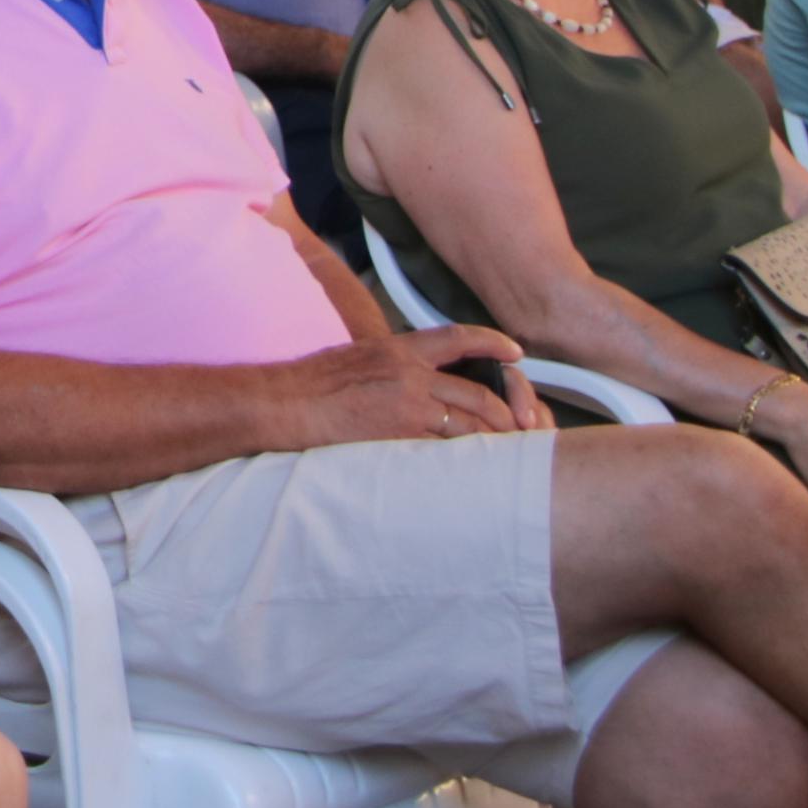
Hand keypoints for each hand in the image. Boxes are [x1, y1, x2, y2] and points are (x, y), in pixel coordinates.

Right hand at [273, 325, 546, 448]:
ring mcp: (406, 404)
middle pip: (477, 391)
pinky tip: (478, 470)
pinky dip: (467, 460)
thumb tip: (414, 376)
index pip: (457, 337)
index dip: (493, 343)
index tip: (517, 353)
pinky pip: (447, 449)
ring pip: (470, 422)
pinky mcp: (400, 434)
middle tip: (523, 426)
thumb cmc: (310, 383)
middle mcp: (409, 372)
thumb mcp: (357, 357)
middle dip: (507, 412)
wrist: (284, 403)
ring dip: (494, 439)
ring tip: (508, 454)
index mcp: (398, 348)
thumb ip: (392, 365)